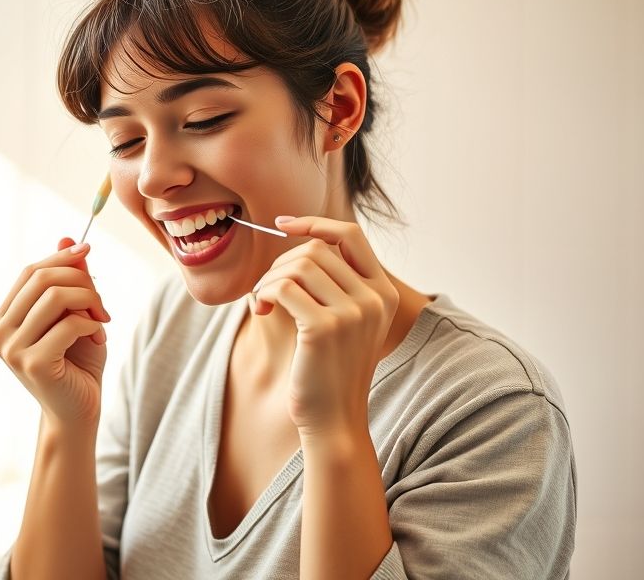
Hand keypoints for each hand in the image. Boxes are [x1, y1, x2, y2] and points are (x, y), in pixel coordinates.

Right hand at [0, 237, 111, 427]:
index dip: (60, 257)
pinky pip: (70, 324)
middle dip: (81, 281)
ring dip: (90, 302)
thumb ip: (69, 280)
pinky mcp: (33, 363)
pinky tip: (98, 338)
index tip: (88, 249)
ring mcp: (11, 349)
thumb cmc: (77, 363)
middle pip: (43, 278)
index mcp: (2, 318)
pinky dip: (91, 325)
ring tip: (102, 321)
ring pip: (57, 297)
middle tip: (102, 303)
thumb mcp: (75, 314)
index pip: (30, 271)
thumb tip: (68, 237)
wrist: (78, 412)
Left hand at [251, 216, 399, 437]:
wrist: (334, 420)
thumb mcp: (344, 322)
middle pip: (315, 248)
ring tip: (263, 302)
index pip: (350, 234)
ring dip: (269, 279)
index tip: (282, 224)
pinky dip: (263, 294)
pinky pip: (282, 287)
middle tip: (266, 290)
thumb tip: (301, 240)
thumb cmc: (329, 370)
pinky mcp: (325, 328)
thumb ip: (334, 283)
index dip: (313, 222)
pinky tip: (260, 311)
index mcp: (383, 292)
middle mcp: (374, 298)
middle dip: (280, 263)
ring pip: (297, 265)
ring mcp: (353, 312)